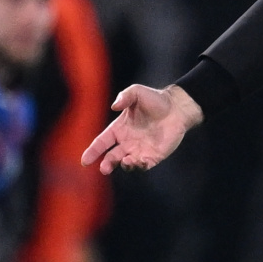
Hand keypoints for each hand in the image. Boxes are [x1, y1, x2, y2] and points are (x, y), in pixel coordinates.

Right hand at [81, 84, 202, 174]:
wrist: (178, 108)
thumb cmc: (156, 99)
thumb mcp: (137, 92)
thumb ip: (125, 97)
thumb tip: (114, 106)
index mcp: (119, 128)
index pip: (102, 142)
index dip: (93, 151)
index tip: (85, 161)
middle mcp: (127, 141)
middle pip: (112, 156)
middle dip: (107, 164)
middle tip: (104, 169)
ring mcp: (140, 150)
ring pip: (127, 162)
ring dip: (124, 165)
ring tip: (124, 162)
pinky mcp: (154, 155)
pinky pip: (144, 165)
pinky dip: (140, 166)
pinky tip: (138, 162)